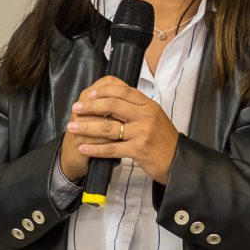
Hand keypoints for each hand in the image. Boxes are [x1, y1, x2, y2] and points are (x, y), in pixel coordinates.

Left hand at [63, 75, 179, 183]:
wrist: (177, 159)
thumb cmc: (163, 138)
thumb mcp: (154, 115)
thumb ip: (136, 106)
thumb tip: (112, 96)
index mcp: (148, 105)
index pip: (122, 90)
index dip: (103, 91)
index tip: (88, 94)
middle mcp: (145, 116)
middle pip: (112, 105)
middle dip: (90, 106)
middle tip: (76, 108)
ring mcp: (142, 133)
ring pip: (108, 128)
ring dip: (87, 127)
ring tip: (73, 128)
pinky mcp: (138, 150)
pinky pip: (112, 148)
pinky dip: (95, 149)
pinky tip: (84, 148)